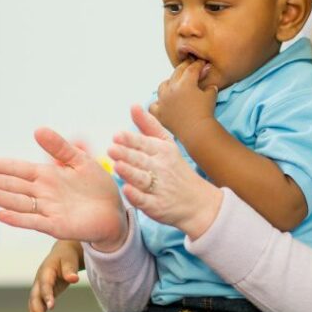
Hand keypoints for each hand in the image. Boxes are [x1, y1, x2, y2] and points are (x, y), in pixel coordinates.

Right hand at [0, 129, 126, 249]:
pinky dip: (19, 219)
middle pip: (13, 185)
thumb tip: (37, 129)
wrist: (116, 214)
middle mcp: (44, 193)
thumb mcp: (81, 162)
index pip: (18, 169)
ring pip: (19, 203)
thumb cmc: (98, 189)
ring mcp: (49, 210)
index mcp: (48, 177)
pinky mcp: (58, 226)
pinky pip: (35, 222)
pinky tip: (2, 215)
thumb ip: (61, 148)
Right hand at [29, 240, 83, 311]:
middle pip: (35, 299)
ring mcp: (39, 289)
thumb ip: (70, 269)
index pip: (45, 285)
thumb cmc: (67, 256)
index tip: (51, 307)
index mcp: (45, 271)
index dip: (47, 296)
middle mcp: (39, 282)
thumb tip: (73, 279)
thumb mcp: (69, 260)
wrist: (62, 254)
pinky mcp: (43, 295)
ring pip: (34, 306)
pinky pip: (39, 308)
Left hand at [108, 104, 222, 237]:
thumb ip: (148, 126)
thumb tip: (133, 105)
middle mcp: (162, 169)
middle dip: (127, 154)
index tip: (118, 136)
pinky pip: (145, 201)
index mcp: (163, 152)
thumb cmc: (176, 170)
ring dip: (130, 172)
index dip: (131, 140)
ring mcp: (160, 188)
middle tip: (112, 149)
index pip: (144, 144)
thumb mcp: (167, 145)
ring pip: (142, 179)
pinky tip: (127, 190)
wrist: (198, 202)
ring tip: (117, 166)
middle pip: (141, 160)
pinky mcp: (157, 206)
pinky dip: (136, 196)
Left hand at [149, 61, 217, 146]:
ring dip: (169, 83)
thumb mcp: (211, 96)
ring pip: (162, 86)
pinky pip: (154, 105)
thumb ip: (210, 87)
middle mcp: (171, 89)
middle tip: (190, 67)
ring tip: (174, 85)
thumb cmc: (206, 113)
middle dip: (184, 69)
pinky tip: (163, 104)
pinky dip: (158, 103)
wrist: (197, 131)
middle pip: (176, 73)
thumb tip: (210, 85)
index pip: (192, 69)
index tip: (202, 64)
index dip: (198, 65)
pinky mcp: (159, 113)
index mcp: (185, 83)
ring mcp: (163, 101)